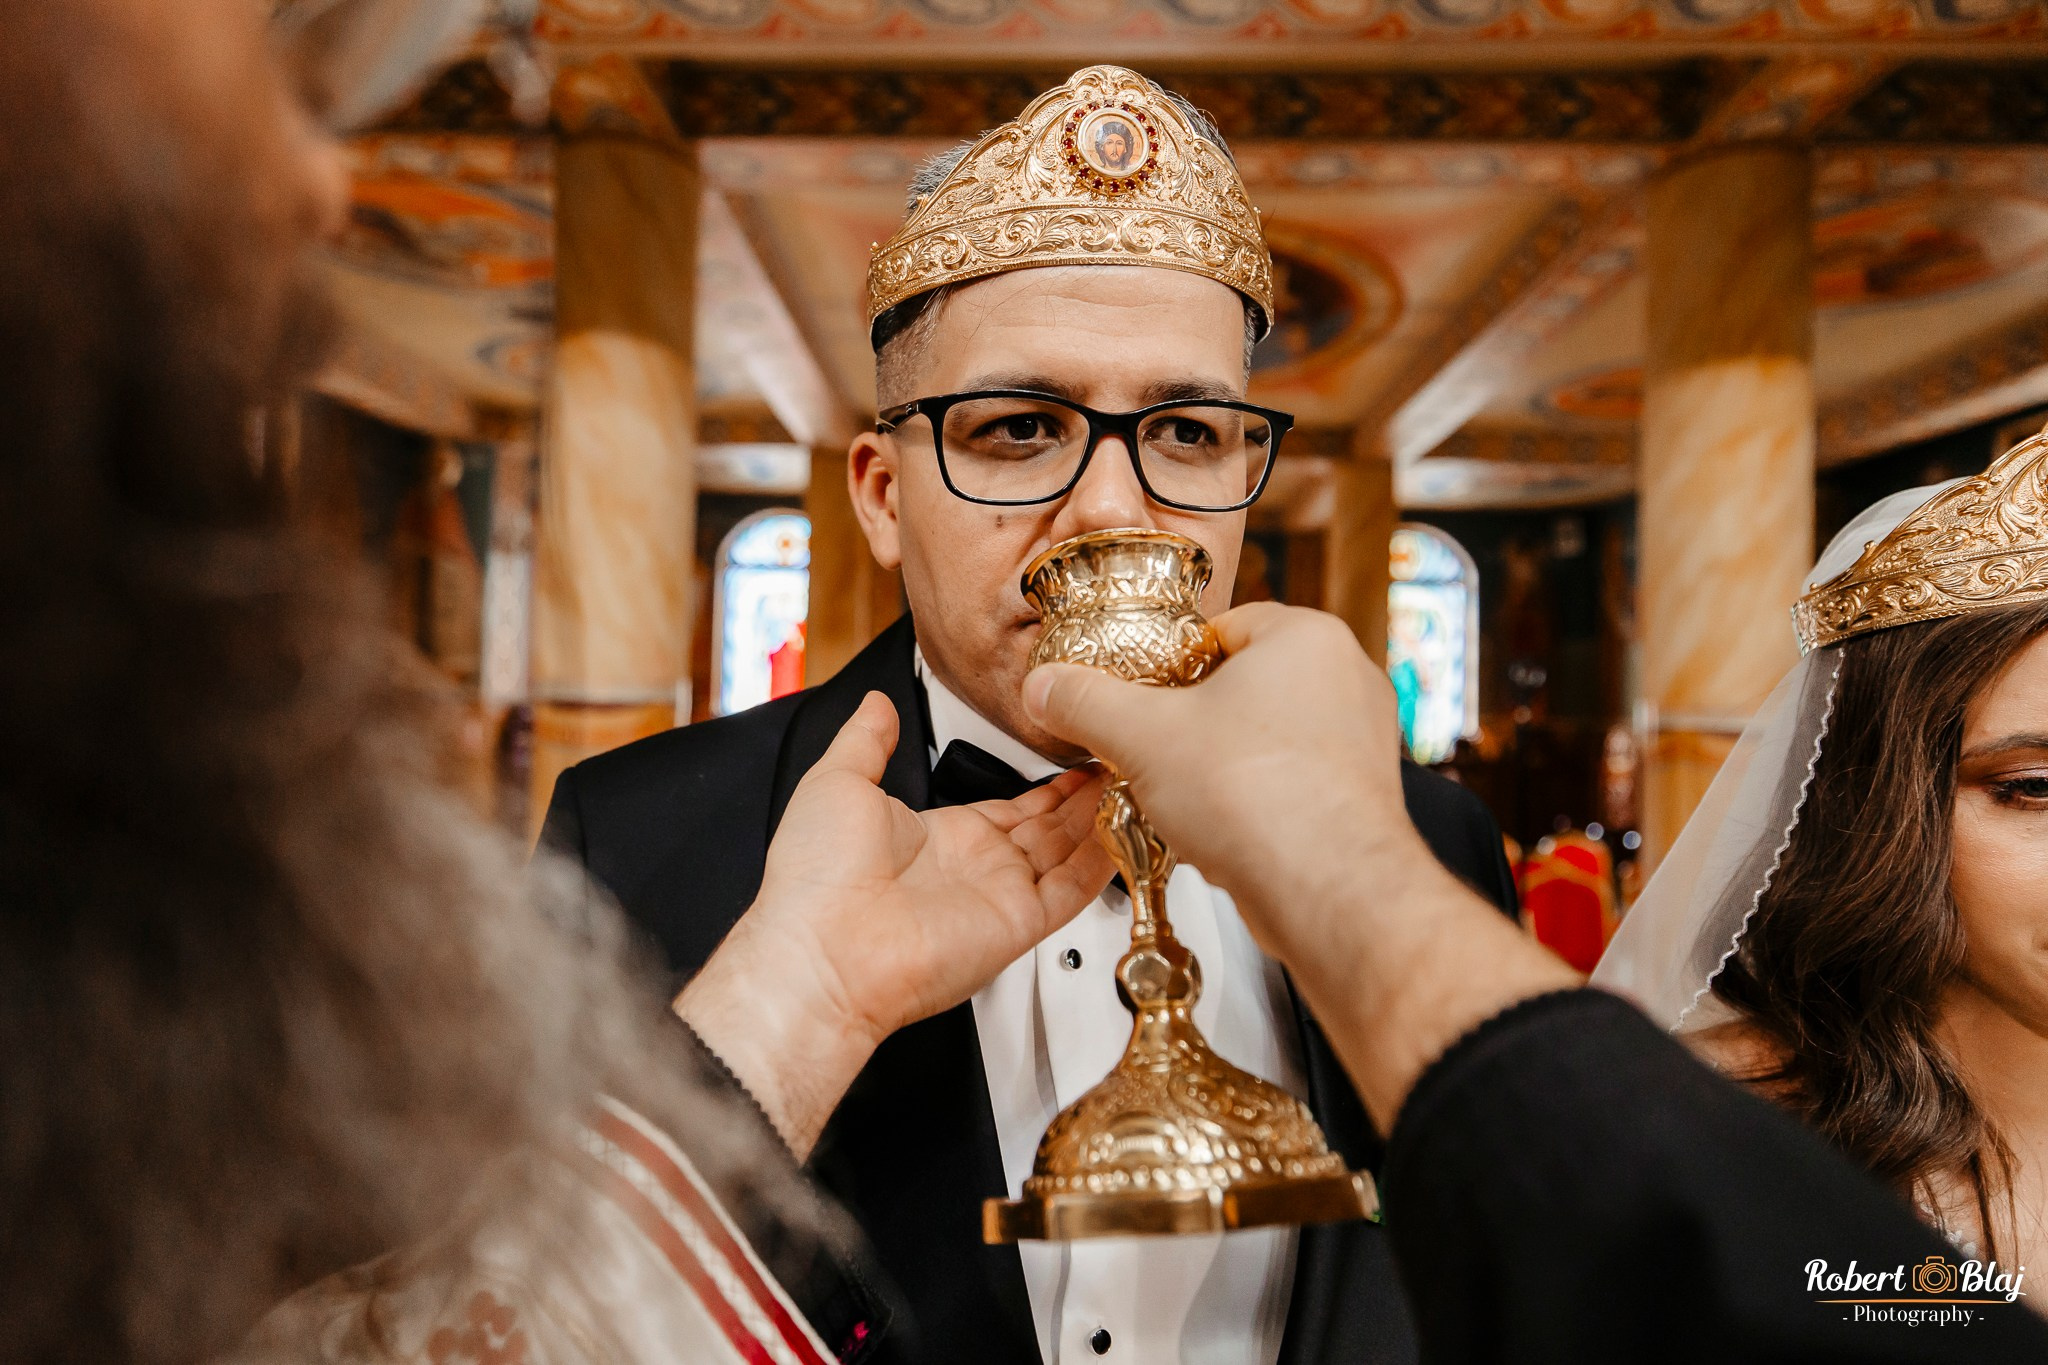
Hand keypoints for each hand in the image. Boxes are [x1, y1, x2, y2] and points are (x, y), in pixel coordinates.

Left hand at [678, 692, 1112, 1154]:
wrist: (823, 950)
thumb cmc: (816, 881)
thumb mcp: (837, 781)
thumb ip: (866, 739)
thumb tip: (875, 704)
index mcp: (939, 836)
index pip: (1010, 806)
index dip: (1046, 783)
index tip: (1075, 753)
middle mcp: (976, 867)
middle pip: (1050, 826)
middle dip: (1087, 796)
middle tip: (1122, 759)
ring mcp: (1000, 895)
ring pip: (1070, 851)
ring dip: (1103, 818)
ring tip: (1138, 778)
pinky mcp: (1020, 923)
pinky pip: (1074, 889)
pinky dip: (1105, 861)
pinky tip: (1131, 828)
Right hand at [1022, 603, 1573, 1128]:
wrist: (1328, 892)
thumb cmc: (1262, 801)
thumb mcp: (1142, 737)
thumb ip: (1086, 702)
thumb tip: (1048, 687)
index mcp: (1306, 636)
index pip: (1221, 627)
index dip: (1170, 665)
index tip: (1141, 693)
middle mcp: (1347, 679)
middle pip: (1244, 685)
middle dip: (1196, 720)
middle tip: (1157, 747)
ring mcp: (1362, 740)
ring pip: (1268, 737)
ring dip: (1223, 763)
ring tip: (1188, 793)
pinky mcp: (1362, 796)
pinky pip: (1291, 782)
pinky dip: (1255, 800)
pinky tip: (1226, 828)